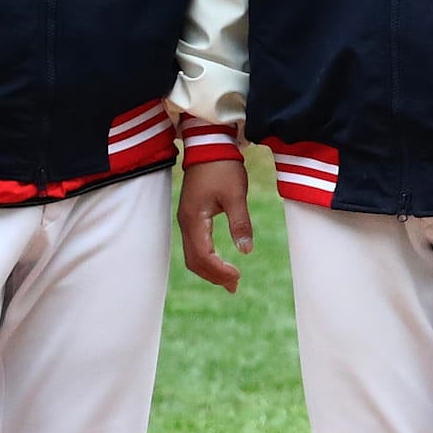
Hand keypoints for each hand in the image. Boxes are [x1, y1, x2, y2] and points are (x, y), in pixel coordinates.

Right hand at [177, 158, 254, 291]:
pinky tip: (220, 263)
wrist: (209, 147)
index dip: (219, 271)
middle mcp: (186, 223)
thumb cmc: (223, 168)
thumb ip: (241, 223)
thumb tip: (246, 251)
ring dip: (209, 270)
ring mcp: (186, 220)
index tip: (237, 277)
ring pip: (192, 255)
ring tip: (230, 281)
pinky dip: (206, 259)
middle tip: (235, 286)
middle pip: (194, 261)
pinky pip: (194, 245)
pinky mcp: (191, 217)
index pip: (202, 256)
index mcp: (195, 219)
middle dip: (213, 276)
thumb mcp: (236, 195)